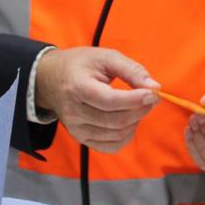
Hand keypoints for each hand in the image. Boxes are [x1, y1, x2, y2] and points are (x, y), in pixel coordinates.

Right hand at [34, 48, 158, 152]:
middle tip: (150, 97)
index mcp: (78, 88)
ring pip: (116, 135)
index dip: (135, 99)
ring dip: (135, 121)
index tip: (153, 93)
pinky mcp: (81, 139)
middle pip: (115, 120)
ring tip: (139, 106)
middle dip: (140, 110)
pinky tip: (129, 121)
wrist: (50, 79)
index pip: (110, 101)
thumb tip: (154, 87)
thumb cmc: (81, 65)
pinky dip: (126, 136)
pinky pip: (110, 146)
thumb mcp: (106, 57)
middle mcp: (74, 112)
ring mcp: (76, 129)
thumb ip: (131, 70)